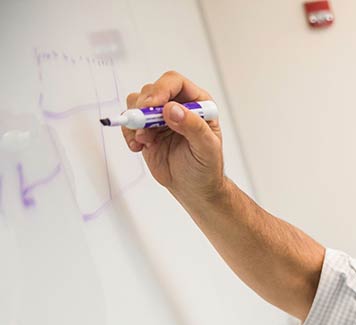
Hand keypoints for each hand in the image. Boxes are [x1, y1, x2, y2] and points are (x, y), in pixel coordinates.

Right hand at [123, 71, 224, 203]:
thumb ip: (193, 127)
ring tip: (145, 141)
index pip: (175, 82)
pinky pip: (129, 121)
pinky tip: (138, 147)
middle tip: (143, 127)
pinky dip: (128, 132)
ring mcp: (160, 117)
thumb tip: (171, 109)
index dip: (161, 89)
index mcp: (198, 104)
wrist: (194, 188)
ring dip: (135, 120)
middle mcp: (177, 105)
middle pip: (152, 90)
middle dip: (144, 107)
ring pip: (137, 103)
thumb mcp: (206, 149)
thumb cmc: (206, 168)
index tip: (152, 105)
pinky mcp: (146, 130)